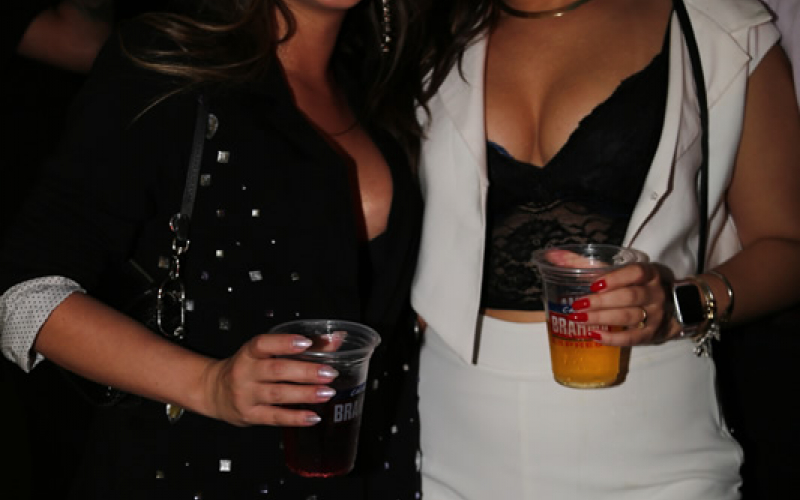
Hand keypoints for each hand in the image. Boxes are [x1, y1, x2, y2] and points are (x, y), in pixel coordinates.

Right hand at [201, 334, 339, 426]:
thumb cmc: (248, 368)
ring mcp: (246, 395)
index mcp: (249, 353)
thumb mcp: (265, 353)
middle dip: (305, 371)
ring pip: (277, 394)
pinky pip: (274, 417)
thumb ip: (299, 346)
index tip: (306, 342)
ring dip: (305, 394)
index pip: (263, 344)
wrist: (214, 392)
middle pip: (276, 370)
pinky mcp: (250, 415)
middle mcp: (245, 372)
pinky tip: (313, 417)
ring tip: (327, 393)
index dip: (284, 342)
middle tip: (328, 373)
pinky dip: (295, 418)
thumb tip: (334, 339)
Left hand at [570, 262, 681, 345]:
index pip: (636, 273)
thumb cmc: (635, 286)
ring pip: (629, 316)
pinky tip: (594, 336)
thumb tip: (553, 255)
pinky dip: (612, 338)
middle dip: (601, 302)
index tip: (593, 285)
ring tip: (579, 319)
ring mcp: (655, 315)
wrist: (671, 308)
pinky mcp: (652, 334)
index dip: (615, 278)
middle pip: (629, 297)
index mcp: (649, 273)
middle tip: (577, 305)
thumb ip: (587, 263)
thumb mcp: (619, 272)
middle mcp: (655, 293)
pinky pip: (632, 338)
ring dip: (601, 318)